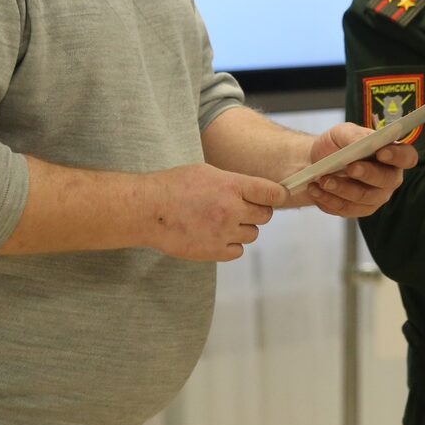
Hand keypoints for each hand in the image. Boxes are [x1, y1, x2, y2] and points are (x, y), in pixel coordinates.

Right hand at [143, 164, 284, 261]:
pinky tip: (216, 235)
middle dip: (257, 211)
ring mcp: (224, 233)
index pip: (272, 193)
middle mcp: (232, 210)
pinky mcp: (214, 251)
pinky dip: (231, 244)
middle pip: (265, 215)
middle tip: (241, 208)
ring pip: (252, 234)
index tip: (274, 197)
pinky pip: (237, 251)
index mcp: (232, 186)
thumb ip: (233, 183)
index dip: (276, 195)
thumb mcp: (207, 173)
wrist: (148, 210)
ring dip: (242, 228)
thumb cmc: (173, 186)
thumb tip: (254, 191)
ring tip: (222, 221)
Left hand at [302, 123, 416, 217]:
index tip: (381, 152)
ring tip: (322, 179)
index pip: (407, 157)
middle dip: (367, 174)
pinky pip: (346, 209)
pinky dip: (329, 199)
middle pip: (387, 180)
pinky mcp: (359, 210)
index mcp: (392, 154)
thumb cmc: (336, 145)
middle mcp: (389, 178)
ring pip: (363, 197)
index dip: (398, 156)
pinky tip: (315, 189)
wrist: (316, 162)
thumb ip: (353, 136)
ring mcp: (376, 197)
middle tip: (349, 167)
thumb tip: (360, 144)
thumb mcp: (342, 133)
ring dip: (341, 188)